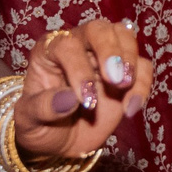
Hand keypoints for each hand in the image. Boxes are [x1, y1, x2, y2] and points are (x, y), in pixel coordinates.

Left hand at [12, 17, 153, 163]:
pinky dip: (142, 84)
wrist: (59, 142)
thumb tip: (69, 99)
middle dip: (110, 51)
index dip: (79, 69)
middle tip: (115, 80)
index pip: (67, 45)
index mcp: (49, 51)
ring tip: (124, 87)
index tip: (86, 101)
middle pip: (99, 29)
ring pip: (125, 37)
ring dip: (130, 60)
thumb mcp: (28, 121)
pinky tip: (130, 109)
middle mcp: (78, 46)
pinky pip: (143, 66)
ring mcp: (104, 57)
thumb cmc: (39, 126)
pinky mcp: (125, 73)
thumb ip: (42, 108)